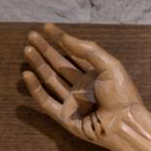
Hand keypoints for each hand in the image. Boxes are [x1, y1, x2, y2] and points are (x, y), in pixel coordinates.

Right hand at [21, 22, 142, 148]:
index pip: (75, 54)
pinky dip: (35, 89)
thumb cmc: (121, 95)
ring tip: (28, 49)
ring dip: (39, 64)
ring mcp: (73, 102)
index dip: (62, 40)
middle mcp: (83, 87)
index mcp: (96, 75)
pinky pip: (46, 101)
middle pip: (60, 65)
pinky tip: (27, 74)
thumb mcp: (110, 66)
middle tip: (32, 35)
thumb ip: (88, 50)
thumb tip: (65, 37)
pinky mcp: (65, 117)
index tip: (47, 27)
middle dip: (46, 50)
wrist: (123, 123)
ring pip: (51, 80)